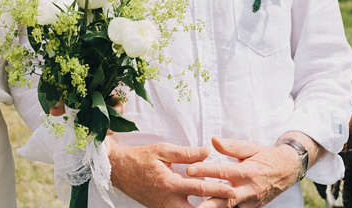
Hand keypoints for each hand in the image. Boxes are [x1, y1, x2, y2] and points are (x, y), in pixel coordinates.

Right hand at [108, 139, 234, 207]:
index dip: (218, 190)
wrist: (118, 170)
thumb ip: (186, 153)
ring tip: (220, 206)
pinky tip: (204, 207)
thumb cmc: (140, 158)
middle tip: (232, 204)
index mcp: (170, 184)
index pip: (200, 189)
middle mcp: (167, 201)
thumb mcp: (163, 150)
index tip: (233, 190)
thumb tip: (208, 151)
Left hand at [185, 136, 300, 207]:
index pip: (223, 172)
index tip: (188, 169)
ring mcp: (250, 202)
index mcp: (248, 172)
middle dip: (205, 200)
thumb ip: (232, 146)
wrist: (287, 171)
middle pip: (224, 198)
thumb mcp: (251, 148)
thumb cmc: (265, 156)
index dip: (205, 171)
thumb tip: (213, 140)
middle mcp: (249, 190)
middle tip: (188, 195)